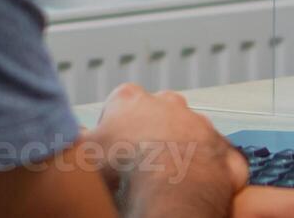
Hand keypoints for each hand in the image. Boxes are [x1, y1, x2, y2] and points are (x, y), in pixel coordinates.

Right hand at [85, 83, 244, 217]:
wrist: (170, 193)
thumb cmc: (125, 172)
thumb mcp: (81, 152)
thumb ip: (76, 137)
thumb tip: (70, 135)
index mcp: (131, 100)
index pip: (119, 102)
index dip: (113, 126)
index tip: (111, 147)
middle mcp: (169, 105)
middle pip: (158, 114)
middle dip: (151, 133)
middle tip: (139, 162)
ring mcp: (199, 126)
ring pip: (190, 133)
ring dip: (181, 150)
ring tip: (166, 179)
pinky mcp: (223, 152)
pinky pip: (216, 159)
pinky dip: (209, 171)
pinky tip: (195, 187)